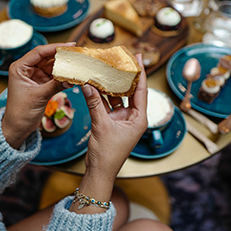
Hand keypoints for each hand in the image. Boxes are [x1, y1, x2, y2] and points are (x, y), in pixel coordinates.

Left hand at [2, 43, 73, 147]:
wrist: (17, 127)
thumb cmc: (20, 112)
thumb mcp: (38, 96)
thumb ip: (55, 85)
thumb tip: (71, 78)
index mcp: (20, 68)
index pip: (39, 52)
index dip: (55, 48)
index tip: (70, 45)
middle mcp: (27, 69)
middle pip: (47, 56)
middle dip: (62, 54)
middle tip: (78, 52)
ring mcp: (35, 75)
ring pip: (53, 65)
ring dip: (64, 64)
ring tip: (79, 62)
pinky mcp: (42, 83)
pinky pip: (55, 75)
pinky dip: (64, 74)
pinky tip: (74, 73)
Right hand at [81, 57, 147, 181]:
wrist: (99, 172)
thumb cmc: (107, 154)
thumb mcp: (101, 125)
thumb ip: (94, 104)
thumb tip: (88, 84)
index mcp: (139, 118)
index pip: (142, 90)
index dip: (140, 73)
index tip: (138, 58)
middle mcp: (133, 117)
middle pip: (131, 91)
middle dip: (124, 76)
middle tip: (120, 60)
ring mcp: (123, 120)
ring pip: (117, 98)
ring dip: (110, 86)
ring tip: (105, 69)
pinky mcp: (112, 123)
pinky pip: (108, 105)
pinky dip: (101, 97)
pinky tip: (94, 85)